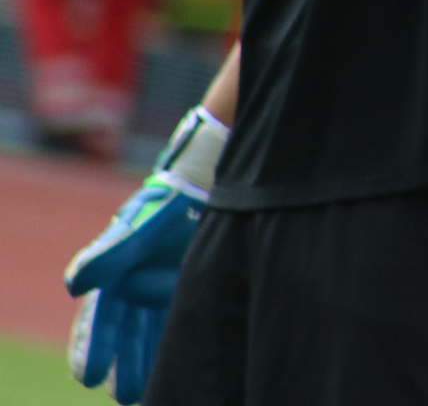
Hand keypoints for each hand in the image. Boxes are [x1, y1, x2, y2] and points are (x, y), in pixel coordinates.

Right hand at [65, 107, 227, 402]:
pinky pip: (181, 326)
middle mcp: (136, 291)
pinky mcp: (191, 293)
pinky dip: (177, 345)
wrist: (204, 189)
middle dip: (123, 365)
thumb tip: (75, 285)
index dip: (93, 347)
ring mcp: (165, 294)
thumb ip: (112, 252)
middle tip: (122, 393)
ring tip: (141, 393)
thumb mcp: (139, 225)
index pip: (100, 320)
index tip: (89, 375)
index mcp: (115, 279)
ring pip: (152, 336)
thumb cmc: (165, 207)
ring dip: (147, 364)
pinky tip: (182, 367)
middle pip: (126, 335)